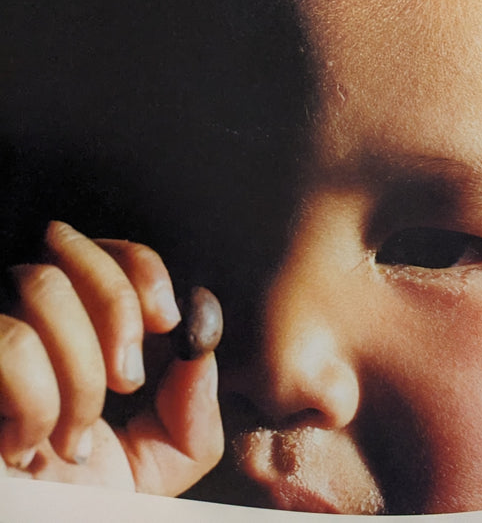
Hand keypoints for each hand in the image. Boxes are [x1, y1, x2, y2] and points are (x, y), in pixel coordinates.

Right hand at [0, 221, 223, 494]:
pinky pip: (11, 344)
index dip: (140, 270)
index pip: (101, 250)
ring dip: (78, 372)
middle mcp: (10, 319)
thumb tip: (199, 351)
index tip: (167, 322)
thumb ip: (194, 414)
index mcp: (64, 329)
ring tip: (71, 439)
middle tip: (128, 381)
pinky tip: (24, 449)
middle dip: (117, 310)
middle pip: (66, 248)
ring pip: (41, 286)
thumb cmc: (75, 505)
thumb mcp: (153, 466)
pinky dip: (36, 403)